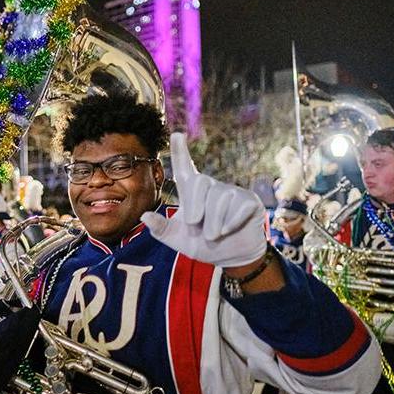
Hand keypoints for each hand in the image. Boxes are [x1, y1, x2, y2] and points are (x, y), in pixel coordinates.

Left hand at [141, 133, 266, 267]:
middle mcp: (211, 188)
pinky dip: (231, 222)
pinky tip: (229, 230)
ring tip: (215, 235)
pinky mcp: (250, 201)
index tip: (176, 135)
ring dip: (214, 222)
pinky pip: (239, 206)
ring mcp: (232, 193)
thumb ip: (161, 229)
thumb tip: (144, 216)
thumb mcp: (177, 240)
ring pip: (220, 197)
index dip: (180, 151)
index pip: (184, 168)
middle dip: (195, 207)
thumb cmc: (203, 245)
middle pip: (200, 181)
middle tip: (195, 226)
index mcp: (191, 193)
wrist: (231, 258)